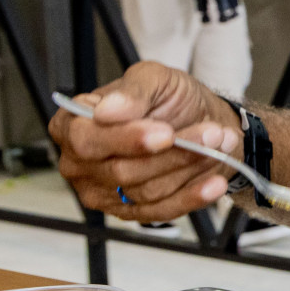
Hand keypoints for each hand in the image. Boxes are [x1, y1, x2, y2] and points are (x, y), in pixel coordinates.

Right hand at [49, 61, 242, 221]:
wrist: (199, 121)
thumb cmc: (169, 100)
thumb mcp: (154, 78)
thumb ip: (132, 91)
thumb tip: (107, 109)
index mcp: (71, 124)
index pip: (87, 139)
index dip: (127, 139)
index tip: (166, 132)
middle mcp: (80, 162)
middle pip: (120, 170)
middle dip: (172, 153)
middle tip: (210, 134)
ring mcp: (103, 191)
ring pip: (146, 190)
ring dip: (189, 168)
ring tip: (218, 143)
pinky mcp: (130, 212)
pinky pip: (161, 211)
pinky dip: (193, 197)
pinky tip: (213, 182)